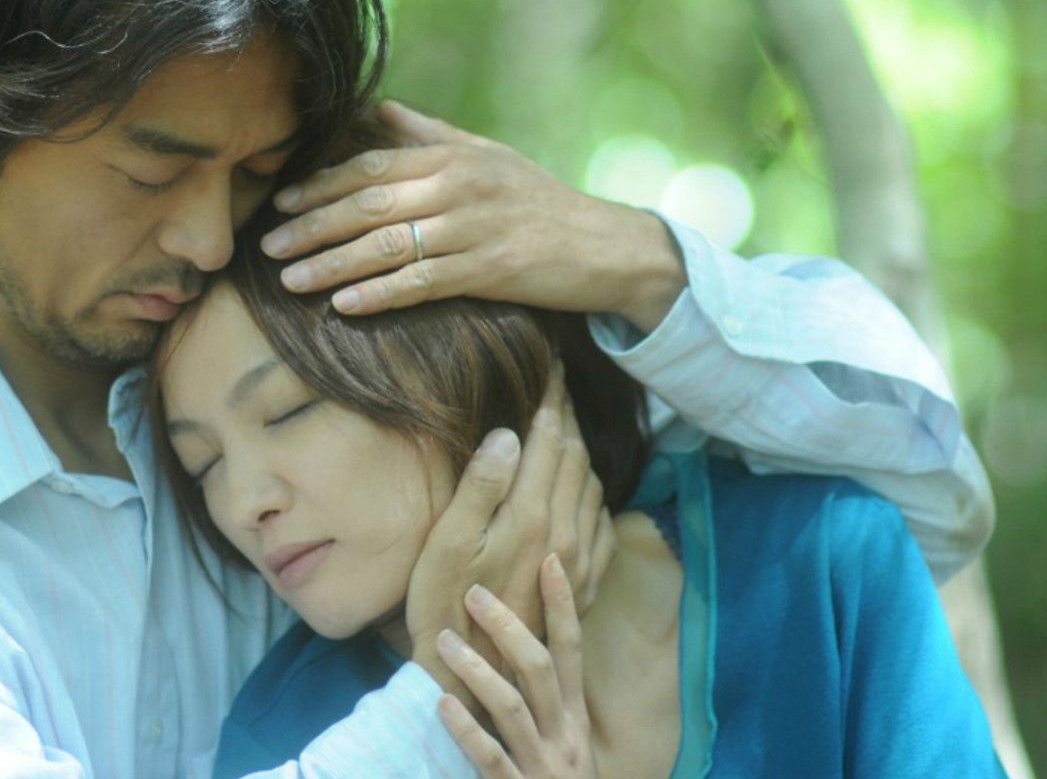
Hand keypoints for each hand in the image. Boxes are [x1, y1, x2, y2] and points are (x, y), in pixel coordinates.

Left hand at [261, 100, 685, 331]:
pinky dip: (380, 294)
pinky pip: (423, 283)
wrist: (603, 245)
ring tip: (291, 281)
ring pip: (388, 246)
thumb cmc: (538, 200)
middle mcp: (458, 186)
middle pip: (369, 205)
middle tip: (268, 248)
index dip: (321, 184)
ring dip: (333, 264)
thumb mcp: (487, 156)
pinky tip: (345, 305)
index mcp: (452, 157)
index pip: (371, 166)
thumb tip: (377, 109)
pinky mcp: (491, 270)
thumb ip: (430, 135)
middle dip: (313, 227)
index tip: (282, 203)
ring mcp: (474, 229)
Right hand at [405, 373, 610, 702]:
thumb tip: (511, 433)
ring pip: (591, 484)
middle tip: (558, 385)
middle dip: (567, 415)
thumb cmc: (445, 607)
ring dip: (579, 450)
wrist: (477, 680)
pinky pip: (600, 521)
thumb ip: (481, 485)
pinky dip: (590, 491)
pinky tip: (578, 487)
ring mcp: (579, 558)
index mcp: (531, 514)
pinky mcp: (584, 582)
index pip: (549, 439)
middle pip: (575, 455)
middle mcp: (565, 532)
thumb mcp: (447, 544)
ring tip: (564, 427)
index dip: (550, 398)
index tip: (551, 366)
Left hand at [437, 557, 596, 778]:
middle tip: (473, 593)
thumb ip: (544, 703)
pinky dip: (467, 730)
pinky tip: (441, 706)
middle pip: (541, 668)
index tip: (548, 560)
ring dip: (476, 670)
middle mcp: (564, 736)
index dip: (562, 605)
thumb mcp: (564, 742)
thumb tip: (513, 648)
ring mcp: (544, 765)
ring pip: (513, 706)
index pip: (573, 650)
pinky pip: (492, 757)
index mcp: (574, 719)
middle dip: (508, 627)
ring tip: (443, 641)